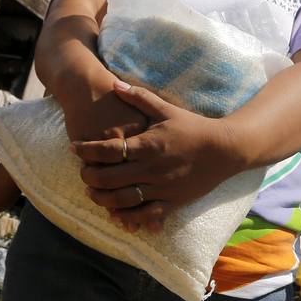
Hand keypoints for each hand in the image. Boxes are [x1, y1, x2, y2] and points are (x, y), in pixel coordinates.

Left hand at [71, 82, 238, 231]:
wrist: (225, 150)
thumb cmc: (194, 127)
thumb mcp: (167, 109)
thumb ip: (139, 97)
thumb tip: (114, 83)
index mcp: (149, 144)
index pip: (109, 149)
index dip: (87, 149)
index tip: (74, 148)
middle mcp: (152, 168)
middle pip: (110, 177)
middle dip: (89, 177)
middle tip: (82, 173)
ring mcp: (162, 187)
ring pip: (123, 199)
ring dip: (102, 198)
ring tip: (92, 193)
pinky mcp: (172, 202)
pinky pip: (145, 214)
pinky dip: (127, 216)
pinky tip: (114, 213)